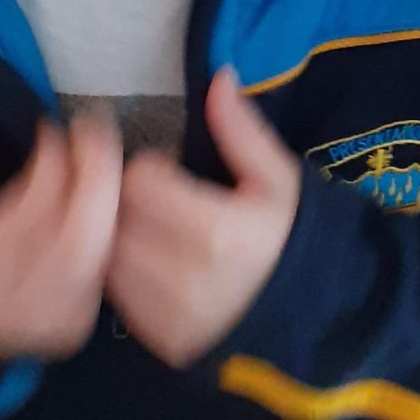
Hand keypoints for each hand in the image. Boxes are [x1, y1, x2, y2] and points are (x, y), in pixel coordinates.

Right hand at [0, 80, 120, 359]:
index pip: (35, 202)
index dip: (51, 156)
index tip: (49, 129)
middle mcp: (16, 300)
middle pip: (80, 230)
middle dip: (95, 171)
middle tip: (94, 131)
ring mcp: (51, 318)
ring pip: (100, 248)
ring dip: (104, 198)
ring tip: (98, 164)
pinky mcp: (77, 326)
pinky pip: (107, 269)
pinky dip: (107, 232)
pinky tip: (99, 206)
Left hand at [105, 70, 301, 368]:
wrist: (312, 314)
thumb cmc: (289, 236)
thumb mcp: (276, 179)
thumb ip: (241, 131)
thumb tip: (218, 78)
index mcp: (216, 230)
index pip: (138, 182)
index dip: (148, 169)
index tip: (168, 172)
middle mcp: (186, 276)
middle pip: (115, 220)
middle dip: (126, 203)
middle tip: (154, 201)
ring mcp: (170, 315)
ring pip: (107, 259)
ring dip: (119, 239)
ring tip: (152, 233)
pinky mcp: (161, 340)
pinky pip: (117, 297)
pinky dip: (124, 277)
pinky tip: (154, 267)